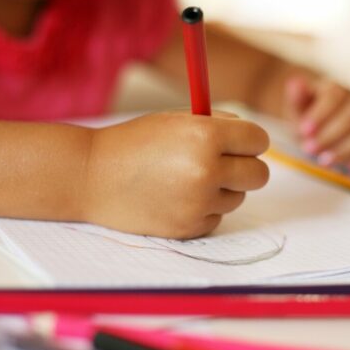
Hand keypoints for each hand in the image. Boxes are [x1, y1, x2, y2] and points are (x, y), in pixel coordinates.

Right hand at [80, 111, 269, 238]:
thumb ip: (217, 126)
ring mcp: (198, 203)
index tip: (242, 144)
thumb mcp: (176, 121)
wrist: (91, 176)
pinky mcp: (189, 228)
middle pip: (259, 174)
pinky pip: (216, 218)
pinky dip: (203, 209)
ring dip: (222, 189)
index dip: (251, 141)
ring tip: (186, 180)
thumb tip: (253, 139)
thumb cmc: (134, 142)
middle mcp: (206, 170)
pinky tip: (175, 198)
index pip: (259, 140)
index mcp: (205, 135)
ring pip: (237, 197)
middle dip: (246, 167)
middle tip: (225, 164)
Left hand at [285, 77, 349, 171]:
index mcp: (339, 91)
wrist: (320, 132)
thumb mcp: (297, 109)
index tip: (304, 130)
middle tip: (309, 149)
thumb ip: (296, 98)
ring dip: (348, 148)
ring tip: (324, 161)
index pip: (336, 95)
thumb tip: (294, 82)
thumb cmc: (308, 119)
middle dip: (331, 134)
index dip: (321, 113)